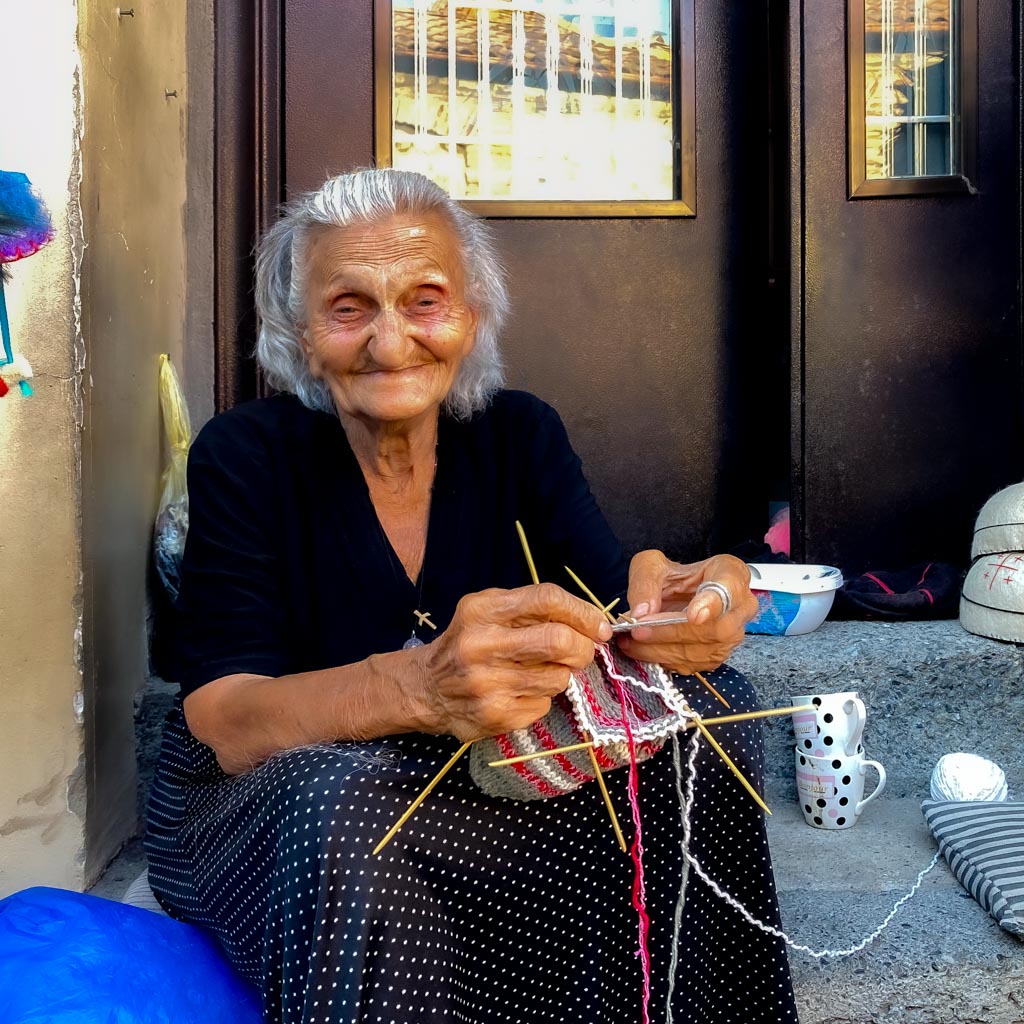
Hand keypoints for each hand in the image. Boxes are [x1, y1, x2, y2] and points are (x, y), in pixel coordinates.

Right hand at [416, 583, 612, 741]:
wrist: (426, 688)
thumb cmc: (468, 642)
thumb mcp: (488, 611)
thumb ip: (531, 608)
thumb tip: (590, 621)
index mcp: (482, 610)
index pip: (547, 599)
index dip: (583, 612)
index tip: (598, 626)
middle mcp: (482, 645)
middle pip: (559, 641)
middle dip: (583, 647)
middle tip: (582, 651)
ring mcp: (487, 684)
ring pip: (558, 677)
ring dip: (561, 674)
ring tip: (543, 670)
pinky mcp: (495, 715)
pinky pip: (543, 703)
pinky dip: (542, 697)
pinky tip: (522, 691)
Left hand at [615, 550, 757, 674]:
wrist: (680, 594)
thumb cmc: (673, 576)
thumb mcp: (652, 566)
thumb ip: (645, 584)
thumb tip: (641, 613)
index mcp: (731, 573)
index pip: (729, 589)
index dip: (712, 604)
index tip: (693, 615)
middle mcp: (740, 606)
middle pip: (715, 628)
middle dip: (672, 631)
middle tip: (639, 630)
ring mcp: (733, 635)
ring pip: (704, 651)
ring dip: (663, 649)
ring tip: (632, 641)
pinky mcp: (717, 655)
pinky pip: (694, 664)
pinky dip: (664, 659)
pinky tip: (642, 650)